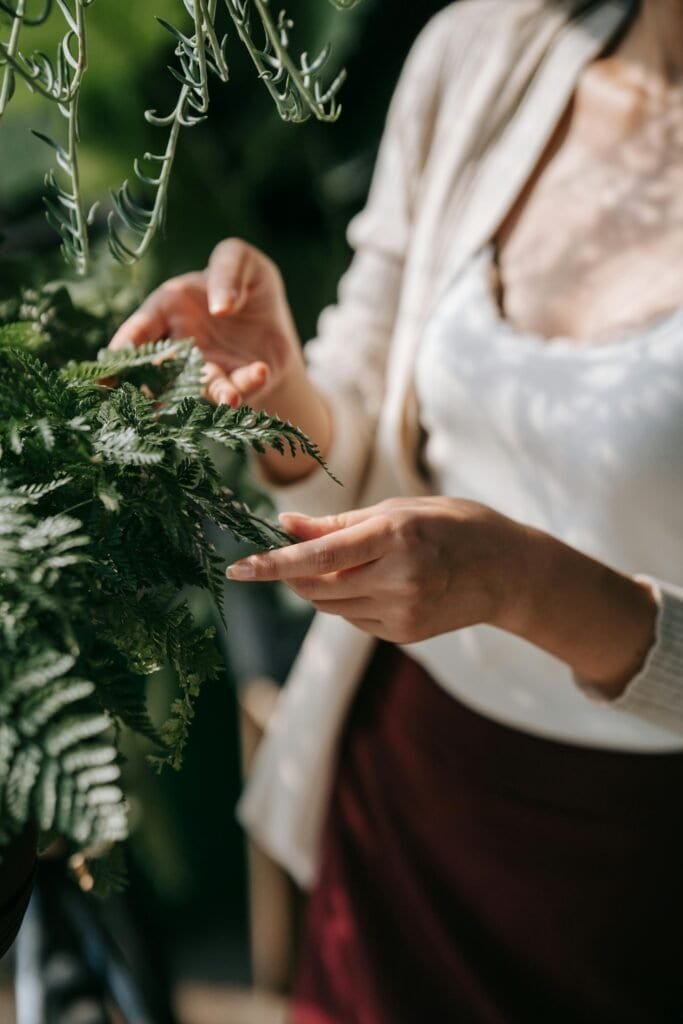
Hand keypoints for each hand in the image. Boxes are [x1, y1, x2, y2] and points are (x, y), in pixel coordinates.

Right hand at [110, 238, 303, 408]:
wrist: (274, 317)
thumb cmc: (245, 281)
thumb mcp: (239, 258)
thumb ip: (227, 269)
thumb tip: (219, 307)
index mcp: (167, 308)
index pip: (139, 330)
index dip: (123, 349)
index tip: (111, 368)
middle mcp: (179, 344)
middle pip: (158, 370)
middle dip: (154, 388)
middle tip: (152, 404)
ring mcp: (204, 368)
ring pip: (201, 387)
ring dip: (215, 393)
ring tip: (230, 398)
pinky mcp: (233, 385)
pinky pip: (238, 388)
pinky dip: (248, 385)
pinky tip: (260, 371)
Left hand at [226, 497, 528, 643]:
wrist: (509, 571)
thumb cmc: (451, 525)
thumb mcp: (398, 508)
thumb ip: (337, 522)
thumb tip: (285, 524)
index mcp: (394, 536)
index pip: (318, 558)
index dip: (272, 564)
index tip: (237, 569)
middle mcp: (397, 578)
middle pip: (315, 587)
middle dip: (293, 572)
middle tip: (296, 551)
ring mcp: (402, 612)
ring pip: (329, 605)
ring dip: (322, 586)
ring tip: (357, 561)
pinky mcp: (403, 634)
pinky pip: (353, 619)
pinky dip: (349, 600)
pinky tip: (380, 582)